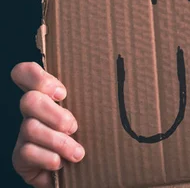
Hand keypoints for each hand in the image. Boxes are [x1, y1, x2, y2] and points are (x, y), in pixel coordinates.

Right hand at [11, 62, 84, 187]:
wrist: (81, 171)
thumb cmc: (89, 137)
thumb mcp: (92, 115)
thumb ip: (91, 100)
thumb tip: (112, 85)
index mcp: (48, 97)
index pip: (25, 73)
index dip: (36, 77)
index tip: (62, 94)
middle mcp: (32, 113)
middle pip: (29, 100)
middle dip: (55, 114)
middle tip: (74, 126)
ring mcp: (24, 135)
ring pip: (30, 128)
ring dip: (58, 141)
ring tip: (78, 153)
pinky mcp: (20, 157)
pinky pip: (27, 152)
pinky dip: (48, 158)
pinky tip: (60, 163)